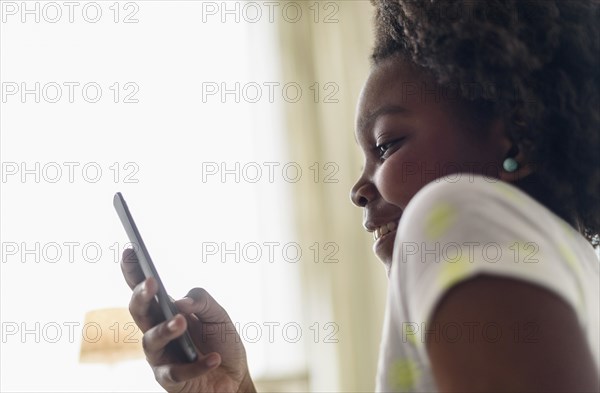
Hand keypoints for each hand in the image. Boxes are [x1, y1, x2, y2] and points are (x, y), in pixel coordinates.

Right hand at [121, 248, 255, 392]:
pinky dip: (197, 364)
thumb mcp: (218, 315)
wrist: (234, 376)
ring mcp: (161, 356)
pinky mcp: (171, 380)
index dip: (134, 272)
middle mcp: (158, 331)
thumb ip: (202, 301)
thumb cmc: (221, 341)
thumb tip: (179, 302)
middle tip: (151, 282)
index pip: (145, 290)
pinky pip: (178, 372)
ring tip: (181, 321)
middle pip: (138, 312)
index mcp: (166, 311)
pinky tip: (213, 358)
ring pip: (150, 341)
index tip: (130, 250)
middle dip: (141, 296)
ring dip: (165, 329)